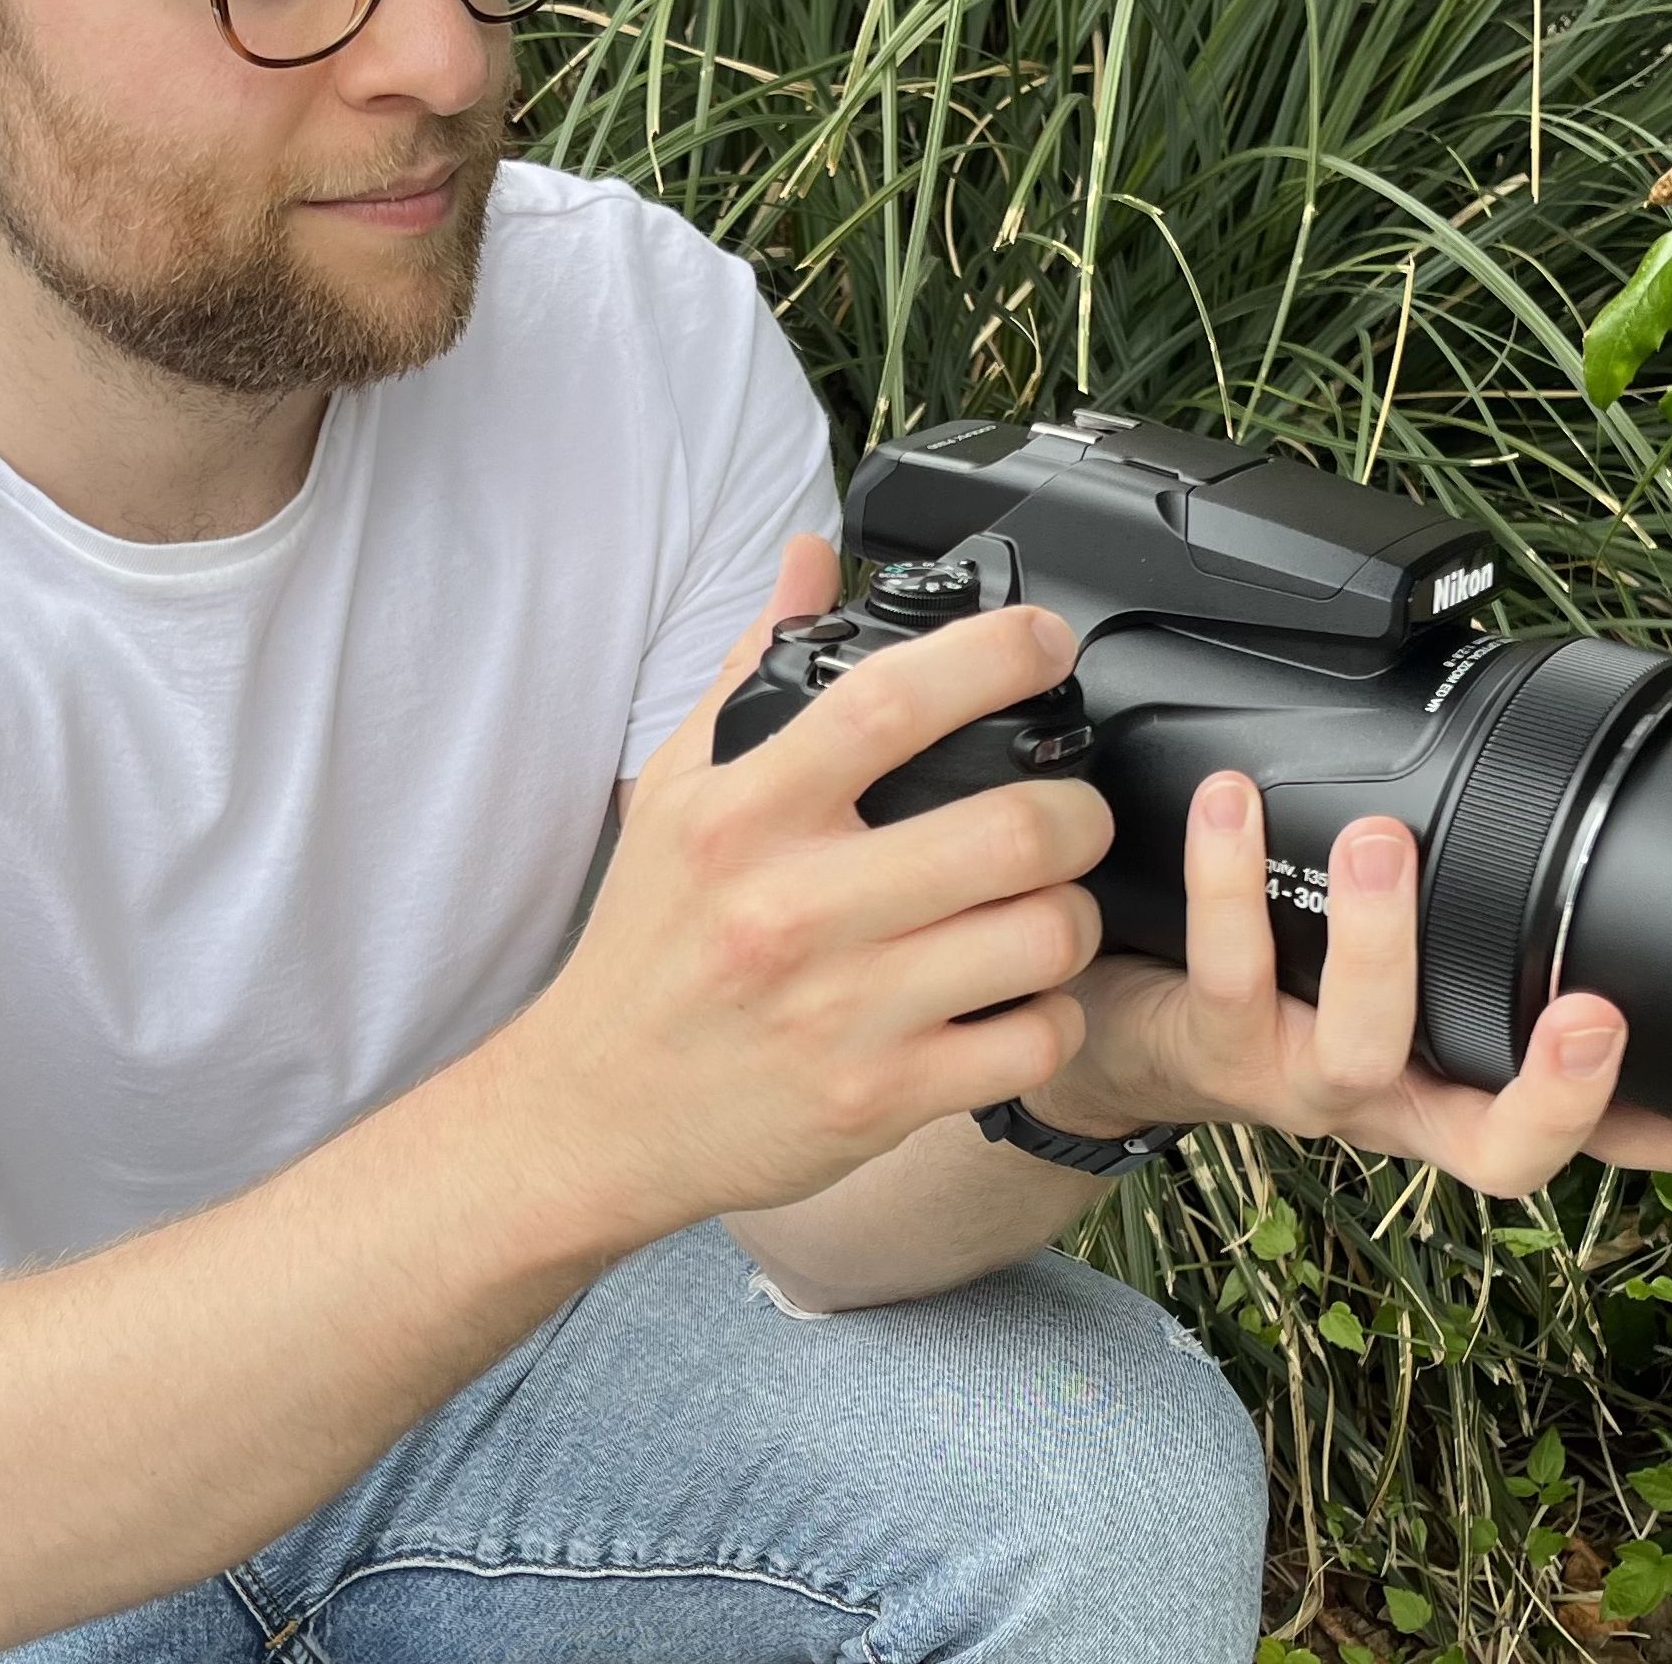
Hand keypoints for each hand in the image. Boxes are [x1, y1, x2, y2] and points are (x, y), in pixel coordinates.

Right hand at [509, 535, 1116, 1232]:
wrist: (593, 1112)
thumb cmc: (648, 948)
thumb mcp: (675, 795)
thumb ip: (750, 670)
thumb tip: (809, 558)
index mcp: (742, 816)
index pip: (887, 702)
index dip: (992, 654)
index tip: (1044, 641)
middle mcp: (791, 908)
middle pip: (1009, 828)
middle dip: (1079, 810)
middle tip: (1074, 809)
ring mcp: (842, 1011)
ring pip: (1041, 937)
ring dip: (1073, 913)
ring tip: (1049, 904)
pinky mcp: (879, 1098)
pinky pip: (1030, 1042)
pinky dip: (1054, 1015)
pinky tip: (1025, 997)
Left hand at [1044, 770, 1671, 1198]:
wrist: (1121, 1035)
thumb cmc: (1288, 986)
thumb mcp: (1403, 971)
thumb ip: (1484, 921)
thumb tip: (1595, 815)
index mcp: (1467, 1085)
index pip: (1609, 1135)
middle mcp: (1400, 1104)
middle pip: (1500, 1151)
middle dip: (1556, 1094)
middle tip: (1596, 1013)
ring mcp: (1306, 1083)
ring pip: (1359, 1047)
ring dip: (1379, 944)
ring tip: (1389, 842)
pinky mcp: (1212, 1044)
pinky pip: (1228, 968)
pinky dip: (1231, 880)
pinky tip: (1236, 801)